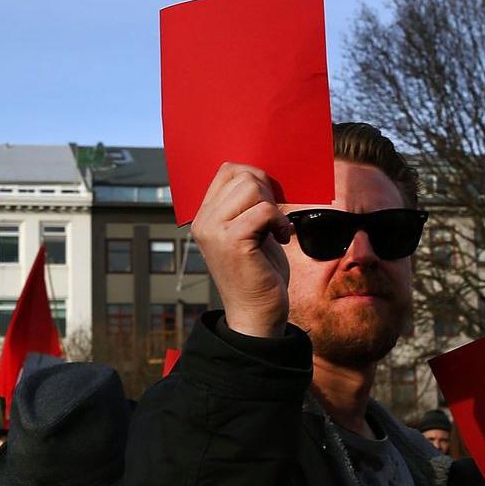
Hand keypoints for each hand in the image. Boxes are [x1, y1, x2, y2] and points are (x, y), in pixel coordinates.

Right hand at [190, 163, 292, 337]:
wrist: (256, 314)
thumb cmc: (258, 272)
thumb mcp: (249, 232)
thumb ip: (247, 205)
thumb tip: (263, 175)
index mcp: (204, 217)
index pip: (227, 171)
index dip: (255, 177)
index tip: (268, 201)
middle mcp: (203, 222)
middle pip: (242, 176)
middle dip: (267, 193)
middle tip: (273, 219)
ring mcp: (214, 231)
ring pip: (252, 189)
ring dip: (273, 207)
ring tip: (275, 229)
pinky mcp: (232, 241)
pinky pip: (264, 210)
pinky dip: (279, 222)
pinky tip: (281, 238)